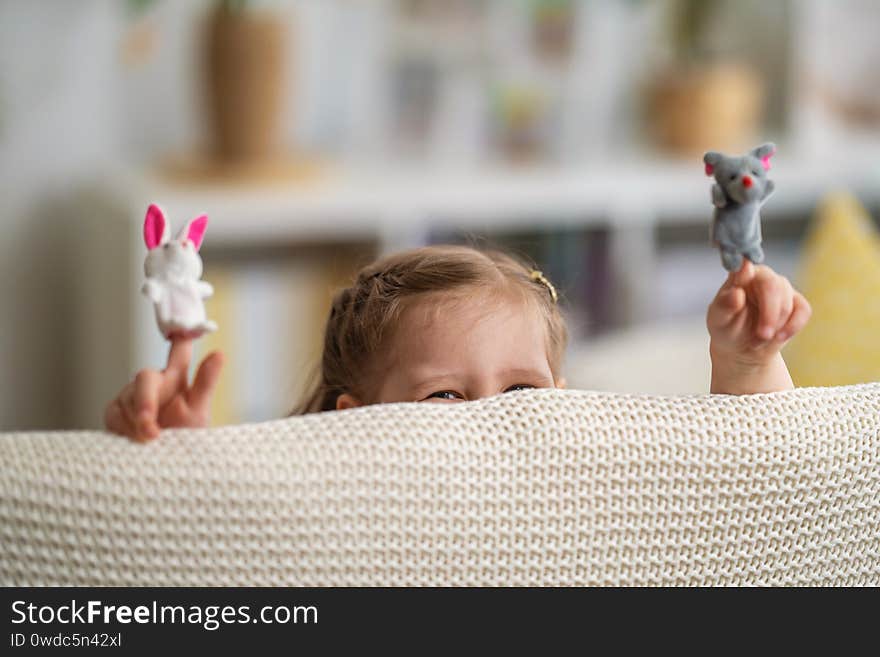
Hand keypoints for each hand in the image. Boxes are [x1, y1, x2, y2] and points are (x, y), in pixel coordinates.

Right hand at [104, 338, 223, 440]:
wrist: (165, 463)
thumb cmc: (185, 435)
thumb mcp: (198, 411)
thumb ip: (206, 381)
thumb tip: (220, 353)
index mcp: (176, 378)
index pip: (179, 351)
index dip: (179, 336)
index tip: (181, 327)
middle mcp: (154, 382)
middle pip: (145, 377)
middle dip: (145, 403)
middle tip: (150, 430)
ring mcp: (131, 396)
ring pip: (127, 399)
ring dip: (136, 423)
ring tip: (151, 441)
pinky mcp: (115, 411)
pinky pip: (113, 414)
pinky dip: (123, 428)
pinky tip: (132, 439)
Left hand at [707, 260, 810, 393]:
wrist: (743, 347)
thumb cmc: (727, 328)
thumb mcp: (720, 320)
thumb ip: (726, 305)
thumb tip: (736, 293)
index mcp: (739, 275)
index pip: (744, 268)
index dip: (746, 268)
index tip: (745, 268)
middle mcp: (762, 276)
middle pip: (773, 287)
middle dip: (769, 315)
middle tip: (761, 336)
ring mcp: (781, 287)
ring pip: (787, 303)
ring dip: (774, 328)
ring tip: (756, 341)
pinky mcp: (796, 301)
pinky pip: (803, 311)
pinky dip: (791, 328)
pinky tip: (778, 338)